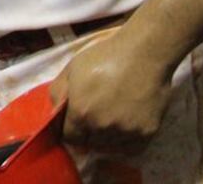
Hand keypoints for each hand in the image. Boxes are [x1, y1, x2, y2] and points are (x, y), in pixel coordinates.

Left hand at [50, 33, 173, 155]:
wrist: (144, 53)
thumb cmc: (105, 56)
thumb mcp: (72, 68)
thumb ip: (58, 93)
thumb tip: (55, 114)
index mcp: (81, 112)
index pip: (69, 138)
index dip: (70, 131)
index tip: (75, 125)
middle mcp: (102, 127)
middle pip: (89, 143)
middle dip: (88, 134)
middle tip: (94, 118)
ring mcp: (126, 132)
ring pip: (110, 148)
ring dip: (107, 138)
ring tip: (110, 119)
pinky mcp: (147, 133)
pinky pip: (131, 148)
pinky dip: (125, 142)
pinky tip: (124, 126)